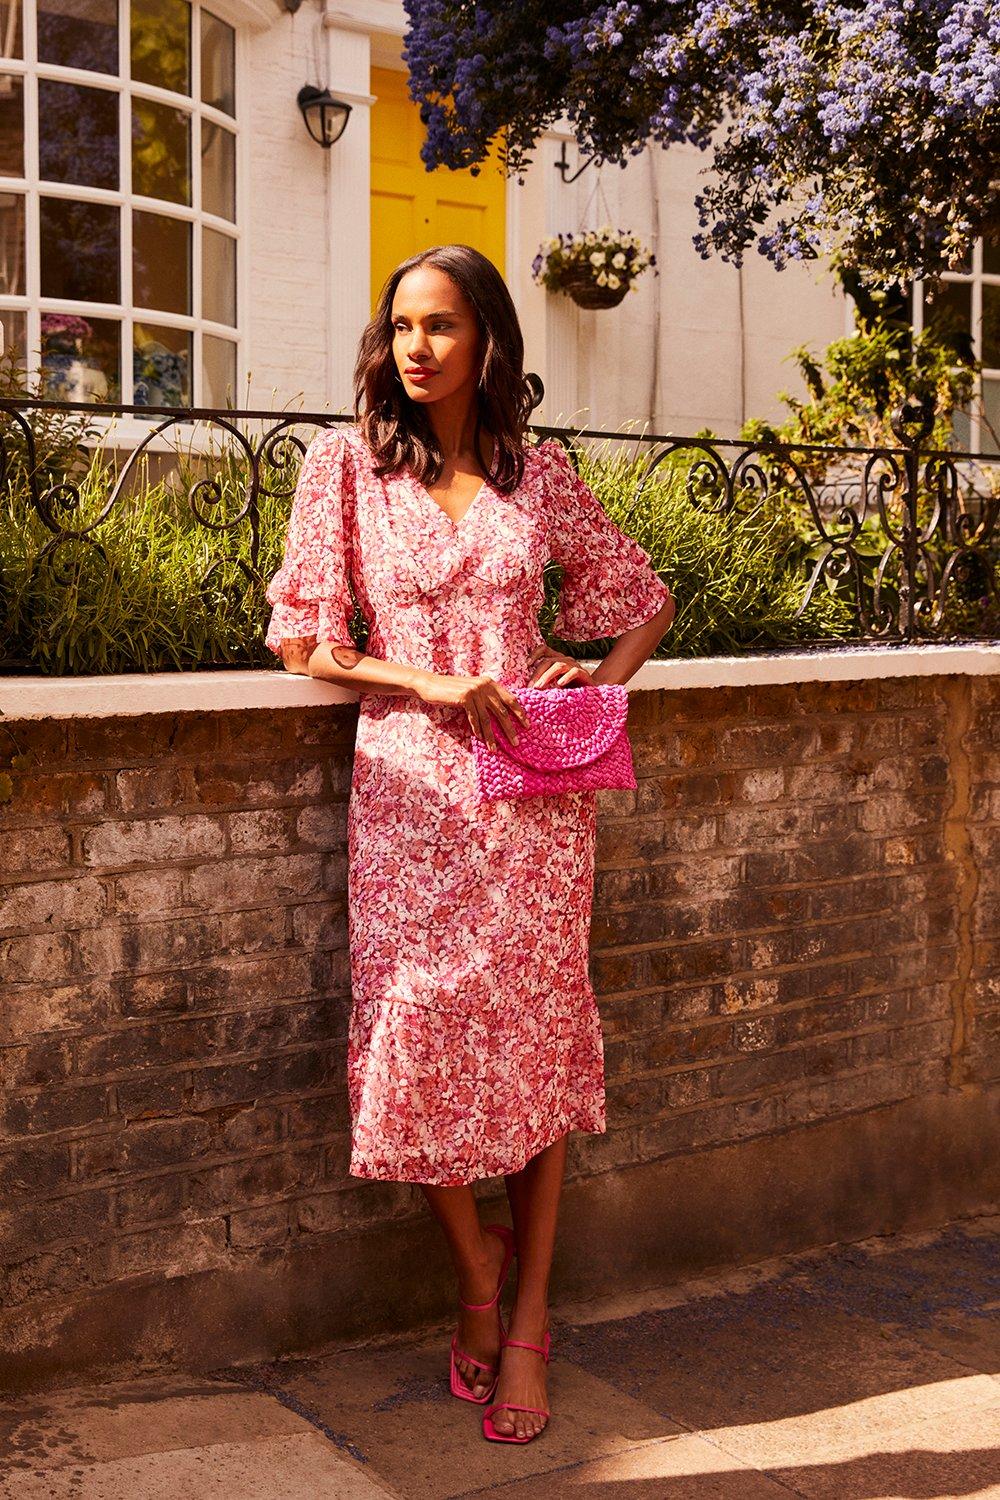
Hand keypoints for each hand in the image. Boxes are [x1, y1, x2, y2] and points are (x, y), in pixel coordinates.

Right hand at [413, 670, 530, 750]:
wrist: (431, 684)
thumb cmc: (451, 690)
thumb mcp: (473, 690)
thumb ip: (486, 697)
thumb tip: (501, 713)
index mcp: (490, 682)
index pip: (510, 698)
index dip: (520, 713)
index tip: (527, 725)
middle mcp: (485, 685)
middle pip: (502, 711)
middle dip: (510, 728)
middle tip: (516, 742)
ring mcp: (475, 691)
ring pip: (488, 718)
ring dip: (492, 736)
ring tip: (495, 748)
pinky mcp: (465, 697)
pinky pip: (474, 718)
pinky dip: (477, 730)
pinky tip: (480, 739)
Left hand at [526, 642, 594, 688]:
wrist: (590, 693)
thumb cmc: (569, 689)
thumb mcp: (554, 684)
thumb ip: (544, 682)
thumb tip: (528, 686)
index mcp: (557, 659)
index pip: (544, 649)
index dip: (535, 654)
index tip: (527, 665)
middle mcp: (565, 659)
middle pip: (548, 661)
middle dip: (538, 674)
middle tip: (531, 686)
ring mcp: (575, 665)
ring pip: (559, 665)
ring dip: (547, 676)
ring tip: (540, 687)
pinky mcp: (584, 673)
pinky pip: (574, 672)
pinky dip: (566, 677)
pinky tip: (559, 685)